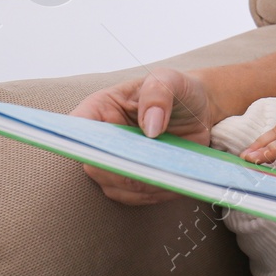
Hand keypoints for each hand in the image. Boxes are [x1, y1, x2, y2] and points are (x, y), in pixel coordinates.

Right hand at [69, 67, 219, 204]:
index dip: (81, 140)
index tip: (103, 149)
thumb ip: (158, 92)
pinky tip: (173, 180)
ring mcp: (116, 162)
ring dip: (140, 183)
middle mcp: (102, 139)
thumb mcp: (171, 79)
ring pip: (114, 185)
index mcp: (101, 108)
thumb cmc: (178, 90)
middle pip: (94, 163)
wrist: (198, 110)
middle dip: (120, 167)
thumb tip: (151, 128)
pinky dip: (153, 192)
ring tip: (168, 171)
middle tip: (148, 164)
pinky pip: (135, 196)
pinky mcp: (132, 181)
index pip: (77, 126)